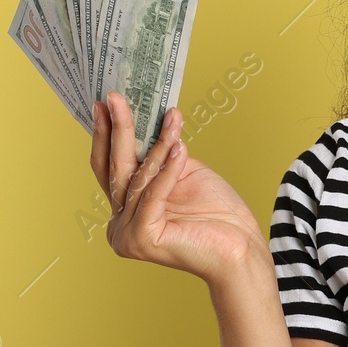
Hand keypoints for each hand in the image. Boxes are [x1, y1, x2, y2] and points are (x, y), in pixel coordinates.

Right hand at [89, 92, 266, 283]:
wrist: (241, 248)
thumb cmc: (216, 213)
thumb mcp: (182, 172)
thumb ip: (158, 155)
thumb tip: (143, 120)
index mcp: (124, 211)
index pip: (110, 167)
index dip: (106, 134)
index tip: (107, 102)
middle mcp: (118, 225)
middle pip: (115, 169)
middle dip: (117, 130)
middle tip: (115, 98)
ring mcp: (126, 234)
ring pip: (138, 177)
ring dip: (157, 144)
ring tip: (172, 117)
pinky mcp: (141, 238)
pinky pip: (153, 194)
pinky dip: (168, 169)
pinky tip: (179, 146)